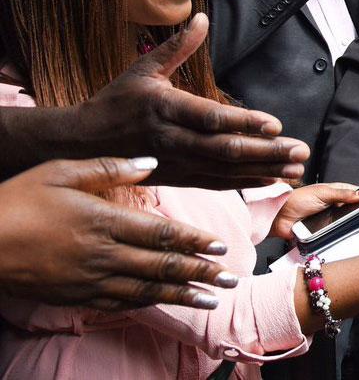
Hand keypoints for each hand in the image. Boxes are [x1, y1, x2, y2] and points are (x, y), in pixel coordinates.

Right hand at [0, 157, 235, 310]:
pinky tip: (168, 303)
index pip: (161, 234)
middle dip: (201, 273)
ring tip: (213, 298)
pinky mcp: (78, 295)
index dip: (194, 242)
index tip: (220, 247)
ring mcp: (91, 279)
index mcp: (105, 221)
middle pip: (162, 266)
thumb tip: (151, 161)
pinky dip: (150, 304)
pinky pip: (122, 302)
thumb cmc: (19, 200)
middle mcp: (103, 254)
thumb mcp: (62, 171)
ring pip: (147, 289)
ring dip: (183, 294)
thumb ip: (110, 167)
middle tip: (232, 278)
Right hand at [73, 13, 308, 187]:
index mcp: (165, 108)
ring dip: (264, 170)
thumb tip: (201, 17)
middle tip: (300, 149)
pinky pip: (216, 183)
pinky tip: (272, 180)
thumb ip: (177, 47)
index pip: (210, 118)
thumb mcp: (143, 69)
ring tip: (297, 168)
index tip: (275, 124)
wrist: (81, 144)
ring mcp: (176, 163)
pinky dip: (246, 183)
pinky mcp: (178, 179)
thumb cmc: (116, 102)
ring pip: (226, 170)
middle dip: (266, 151)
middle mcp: (172, 139)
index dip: (244, 122)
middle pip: (225, 149)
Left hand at [269, 182, 358, 240]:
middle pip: (352, 211)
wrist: (278, 218)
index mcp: (334, 193)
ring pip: (345, 225)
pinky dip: (338, 237)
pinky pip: (334, 237)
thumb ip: (344, 194)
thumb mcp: (324, 193)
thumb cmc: (297, 200)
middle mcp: (333, 207)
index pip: (355, 194)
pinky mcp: (323, 234)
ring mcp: (328, 221)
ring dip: (349, 227)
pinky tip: (344, 238)